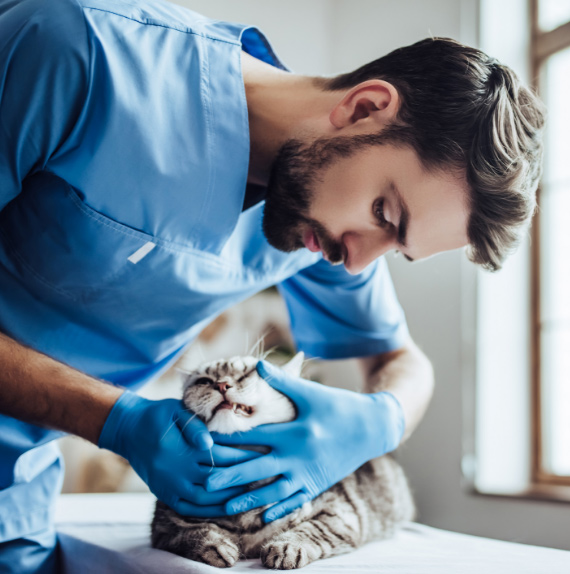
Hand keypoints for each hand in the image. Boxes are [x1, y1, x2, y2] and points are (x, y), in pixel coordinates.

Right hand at [98, 391, 260, 516]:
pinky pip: (189, 508)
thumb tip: (209, 443)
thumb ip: (194, 426)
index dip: (244, 456)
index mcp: (182, 449)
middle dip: (242, 478)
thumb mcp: (175, 410)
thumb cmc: (158, 415)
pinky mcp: (164, 493)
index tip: (264, 455)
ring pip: (205, 498)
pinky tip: (227, 505)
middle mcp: (176, 471)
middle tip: (265, 475)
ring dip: (230, 497)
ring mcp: (169, 486)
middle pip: (217, 479)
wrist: (129, 429)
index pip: (221, 456)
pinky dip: (209, 510)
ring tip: (252, 492)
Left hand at [206, 361, 404, 521]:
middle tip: (205, 483)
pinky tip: (264, 518)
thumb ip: (283, 382)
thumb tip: (258, 365)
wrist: (373, 427)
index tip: (208, 443)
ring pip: (274, 491)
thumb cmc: (339, 406)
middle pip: (258, 468)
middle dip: (231, 476)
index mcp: (296, 432)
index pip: (256, 437)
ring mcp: (309, 473)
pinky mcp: (318, 483)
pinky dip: (280, 510)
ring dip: (249, 499)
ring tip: (226, 507)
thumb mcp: (312, 393)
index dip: (230, 439)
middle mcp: (299, 456)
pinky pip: (296, 500)